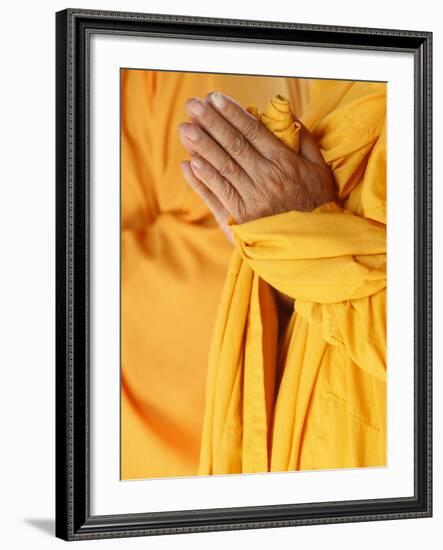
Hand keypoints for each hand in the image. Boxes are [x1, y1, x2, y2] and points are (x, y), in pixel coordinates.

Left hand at [179, 91, 336, 241]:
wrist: (315, 247)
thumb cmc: (318, 206)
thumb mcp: (320, 171)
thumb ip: (306, 144)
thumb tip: (292, 120)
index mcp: (285, 163)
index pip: (253, 132)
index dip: (232, 114)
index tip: (215, 99)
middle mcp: (267, 178)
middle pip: (234, 145)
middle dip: (212, 123)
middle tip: (193, 106)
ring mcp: (253, 199)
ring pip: (223, 167)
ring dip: (202, 147)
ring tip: (186, 129)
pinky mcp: (242, 218)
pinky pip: (219, 194)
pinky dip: (204, 179)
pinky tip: (190, 163)